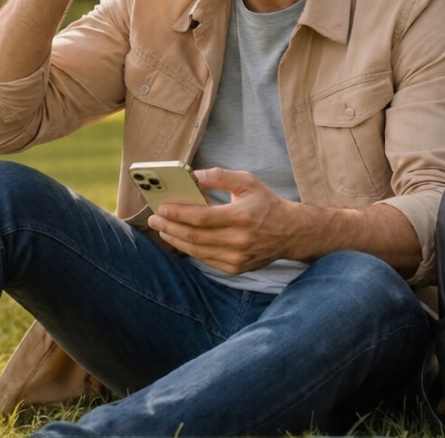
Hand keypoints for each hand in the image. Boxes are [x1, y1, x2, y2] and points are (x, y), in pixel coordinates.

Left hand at [147, 167, 316, 273]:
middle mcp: (239, 240)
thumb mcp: (246, 181)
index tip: (161, 207)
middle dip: (170, 227)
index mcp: (241, 216)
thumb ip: (218, 176)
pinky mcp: (236, 268)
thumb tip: (192, 176)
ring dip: (175, 239)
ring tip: (162, 228)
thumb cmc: (265, 203)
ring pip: (197, 251)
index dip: (178, 213)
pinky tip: (179, 239)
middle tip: (154, 219)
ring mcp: (237, 258)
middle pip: (195, 236)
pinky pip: (206, 259)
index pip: (202, 217)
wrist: (290, 232)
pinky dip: (190, 249)